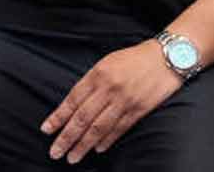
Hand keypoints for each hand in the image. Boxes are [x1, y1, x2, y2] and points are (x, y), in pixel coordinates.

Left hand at [40, 40, 180, 163]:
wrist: (167, 56)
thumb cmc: (134, 58)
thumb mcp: (108, 62)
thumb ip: (91, 81)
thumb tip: (73, 105)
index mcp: (98, 73)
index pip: (73, 99)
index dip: (58, 117)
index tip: (47, 130)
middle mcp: (110, 88)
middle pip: (83, 117)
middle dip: (67, 137)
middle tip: (56, 152)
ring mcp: (125, 100)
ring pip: (99, 127)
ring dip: (84, 145)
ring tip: (72, 157)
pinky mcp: (139, 109)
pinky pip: (119, 128)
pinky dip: (107, 140)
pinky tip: (97, 149)